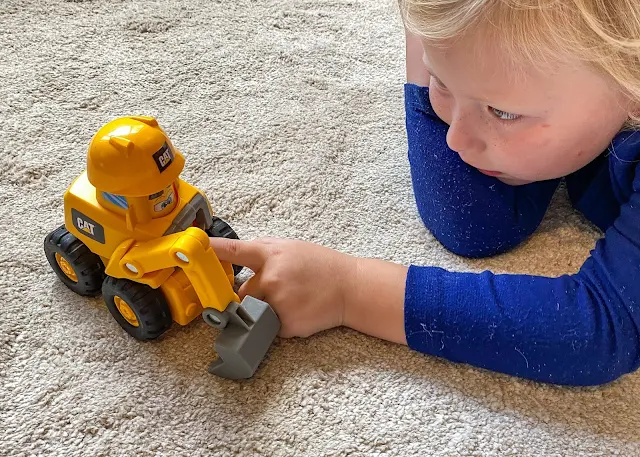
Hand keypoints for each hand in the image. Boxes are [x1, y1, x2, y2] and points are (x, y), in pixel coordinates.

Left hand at [209, 237, 357, 337]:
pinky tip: (300, 310)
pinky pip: (270, 328)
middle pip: (242, 294)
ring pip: (255, 313)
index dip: (211, 250)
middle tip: (280, 289)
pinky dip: (281, 323)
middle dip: (254, 295)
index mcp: (271, 254)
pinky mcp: (286, 325)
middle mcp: (271, 278)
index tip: (192, 248)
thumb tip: (235, 257)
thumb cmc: (321, 265)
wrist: (351, 287)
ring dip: (267, 310)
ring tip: (293, 299)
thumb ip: (263, 252)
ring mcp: (278, 303)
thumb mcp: (291, 247)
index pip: (234, 251)